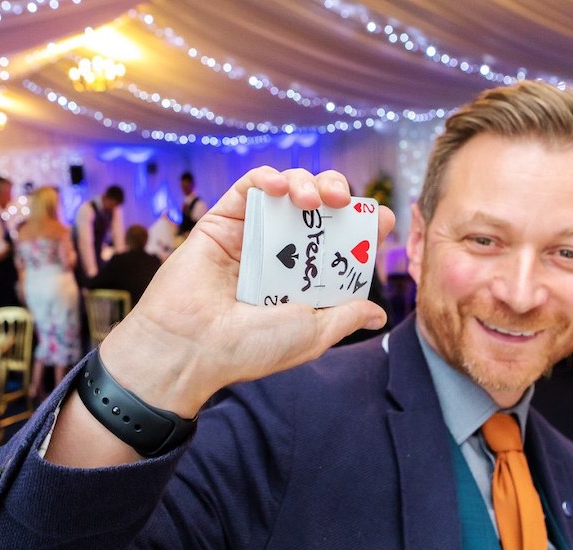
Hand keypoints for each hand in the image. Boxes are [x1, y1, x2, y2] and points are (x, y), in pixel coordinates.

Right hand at [99, 167, 394, 417]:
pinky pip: (247, 187)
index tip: (382, 218)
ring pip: (286, 191)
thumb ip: (345, 317)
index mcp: (302, 281)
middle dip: (337, 194)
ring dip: (306, 183)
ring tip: (312, 199)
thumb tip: (378, 312)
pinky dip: (266, 177)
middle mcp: (280, 255)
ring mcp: (251, 235)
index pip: (340, 244)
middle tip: (344, 200)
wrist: (190, 347)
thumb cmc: (250, 347)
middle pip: (318, 210)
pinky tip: (278, 185)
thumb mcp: (312, 334)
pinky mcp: (221, 221)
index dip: (363, 227)